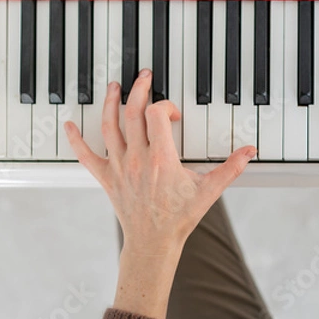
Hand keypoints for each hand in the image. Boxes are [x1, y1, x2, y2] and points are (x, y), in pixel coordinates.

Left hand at [64, 69, 255, 250]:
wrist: (154, 242)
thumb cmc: (179, 217)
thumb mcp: (209, 191)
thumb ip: (231, 168)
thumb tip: (250, 152)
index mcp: (161, 158)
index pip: (156, 115)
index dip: (165, 106)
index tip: (172, 114)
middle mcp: (136, 159)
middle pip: (132, 113)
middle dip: (138, 90)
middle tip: (143, 77)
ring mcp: (119, 167)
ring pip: (109, 126)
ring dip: (110, 103)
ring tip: (115, 87)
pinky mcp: (106, 177)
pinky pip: (85, 155)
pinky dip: (75, 139)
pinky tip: (69, 125)